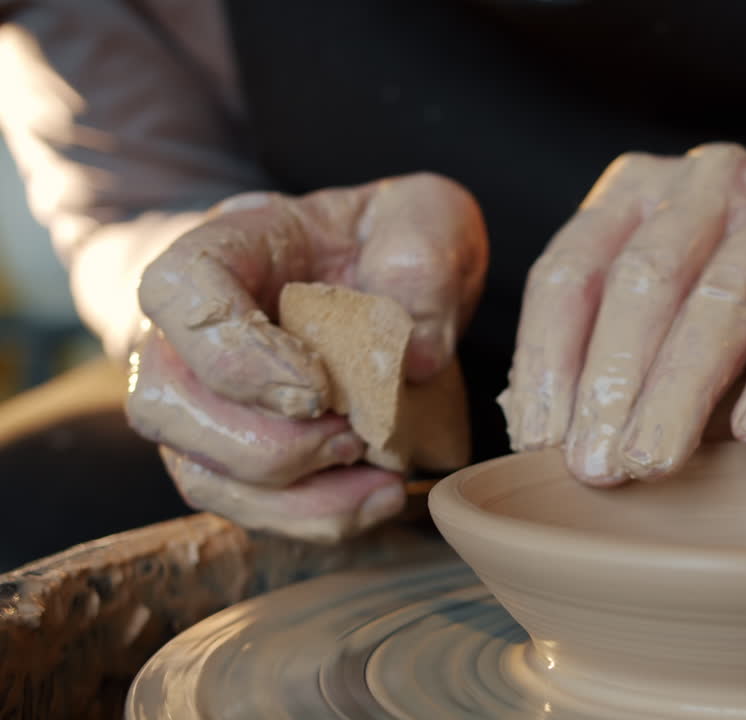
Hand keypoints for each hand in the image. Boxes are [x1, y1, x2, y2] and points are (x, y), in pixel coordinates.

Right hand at [127, 174, 487, 540]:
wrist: (378, 269)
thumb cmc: (385, 238)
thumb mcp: (424, 217)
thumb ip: (421, 263)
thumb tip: (417, 356)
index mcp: (222, 249)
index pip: (179, 293)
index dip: (236, 355)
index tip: (317, 390)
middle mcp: (186, 329)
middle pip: (166, 403)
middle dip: (264, 446)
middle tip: (353, 439)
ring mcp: (200, 398)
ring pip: (199, 472)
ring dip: (290, 498)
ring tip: (378, 487)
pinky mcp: (235, 453)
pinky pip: (245, 505)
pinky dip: (311, 518)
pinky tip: (376, 502)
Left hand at [501, 143, 745, 484]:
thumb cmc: (741, 346)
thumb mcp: (657, 350)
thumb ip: (603, 378)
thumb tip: (538, 440)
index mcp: (635, 194)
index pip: (571, 273)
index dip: (547, 361)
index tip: (538, 442)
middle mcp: (706, 181)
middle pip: (642, 281)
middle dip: (611, 383)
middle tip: (597, 468)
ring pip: (719, 297)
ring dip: (679, 391)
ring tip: (654, 463)